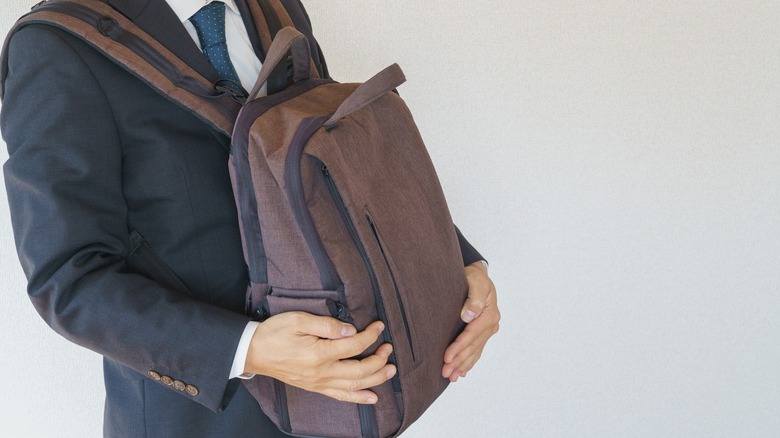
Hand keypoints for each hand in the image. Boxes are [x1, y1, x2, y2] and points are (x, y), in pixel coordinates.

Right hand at [245, 312, 395, 403]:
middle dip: (379, 359)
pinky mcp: (315, 387)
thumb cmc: (274, 333)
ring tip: (391, 370)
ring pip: (354, 385)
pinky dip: (358, 398)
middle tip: (389, 348)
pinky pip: (340, 396)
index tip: (379, 326)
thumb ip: (327, 326)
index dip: (370, 335)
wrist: (253, 352)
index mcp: (319, 353)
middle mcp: (321, 372)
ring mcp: (319, 383)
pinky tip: (372, 397)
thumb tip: (350, 330)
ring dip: (376, 379)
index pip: (354, 345)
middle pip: (359, 370)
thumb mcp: (299, 320)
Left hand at [442, 261, 499, 381]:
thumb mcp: (475, 281)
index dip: (459, 346)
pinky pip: (477, 350)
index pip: (472, 334)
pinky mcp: (483, 332)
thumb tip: (469, 315)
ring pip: (475, 351)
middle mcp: (491, 324)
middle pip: (473, 346)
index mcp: (490, 313)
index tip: (447, 357)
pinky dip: (469, 362)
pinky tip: (462, 372)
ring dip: (463, 365)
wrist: (478, 275)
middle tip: (445, 372)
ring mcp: (488, 330)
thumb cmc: (474, 277)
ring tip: (451, 377)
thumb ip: (474, 297)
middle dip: (459, 361)